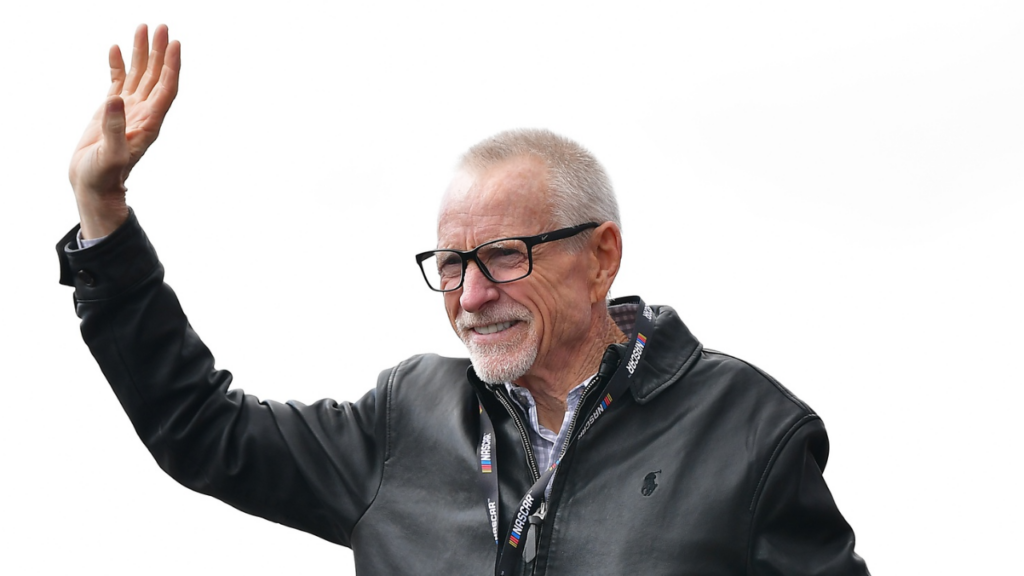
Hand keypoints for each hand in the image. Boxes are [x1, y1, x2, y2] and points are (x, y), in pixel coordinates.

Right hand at [69, 24, 180, 237]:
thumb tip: (115, 98)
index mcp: (149, 123)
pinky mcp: (111, 111)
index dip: (172, 67)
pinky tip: (115, 48)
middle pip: (156, 76)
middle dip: (159, 51)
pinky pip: (118, 81)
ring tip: (143, 28)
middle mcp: (143, 113)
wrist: (93, 185)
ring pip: (139, 75)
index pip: (166, 89)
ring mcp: (128, 110)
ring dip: (142, 53)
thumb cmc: (104, 176)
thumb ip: (114, 129)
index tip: (174, 44)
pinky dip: (118, 65)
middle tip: (161, 26)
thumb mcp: (110, 155)